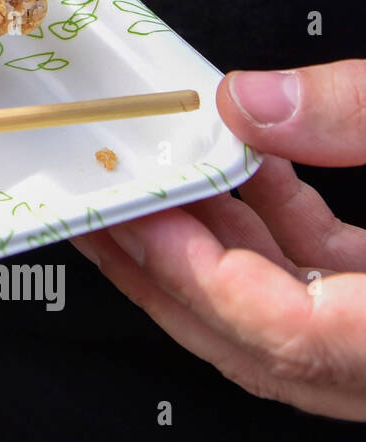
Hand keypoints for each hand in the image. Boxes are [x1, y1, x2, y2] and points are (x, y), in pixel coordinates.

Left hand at [70, 59, 365, 420]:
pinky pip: (330, 284)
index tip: (131, 217)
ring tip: (157, 180)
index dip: (192, 273)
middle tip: (101, 211)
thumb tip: (249, 101)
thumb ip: (359, 117)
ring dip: (219, 241)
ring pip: (290, 314)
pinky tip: (254, 169)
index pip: (284, 336)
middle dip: (170, 270)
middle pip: (263, 340)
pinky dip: (283, 229)